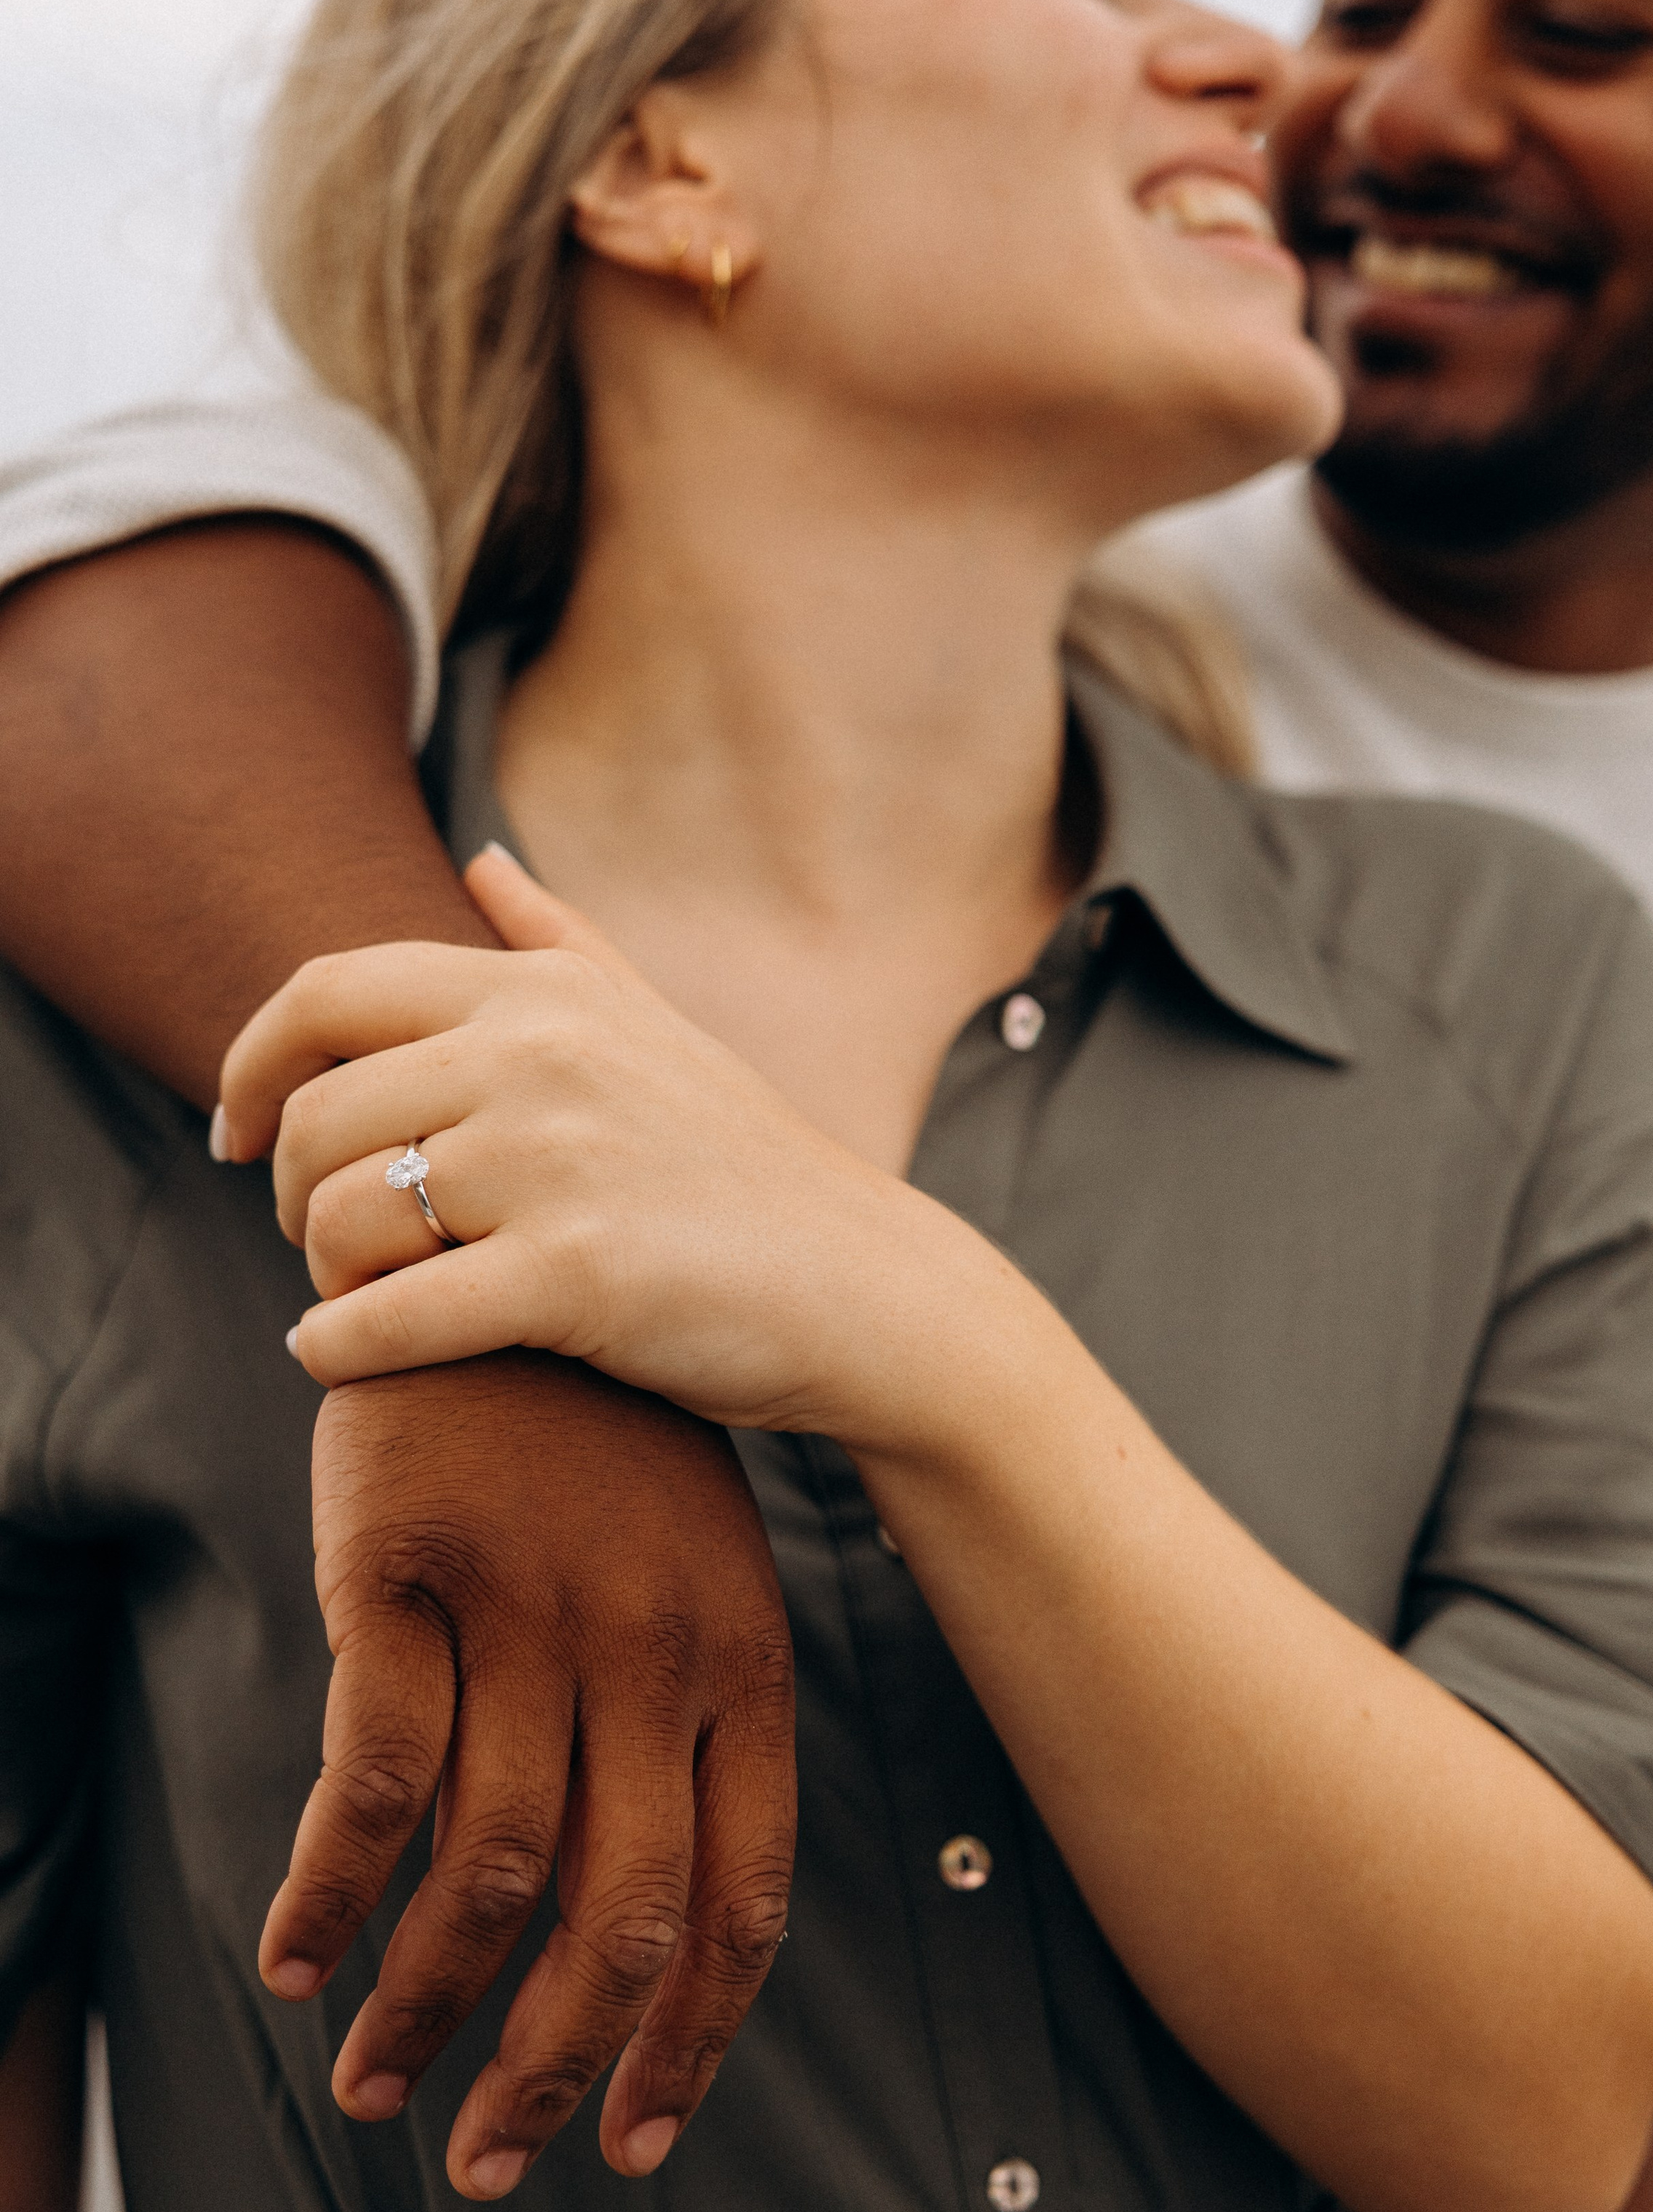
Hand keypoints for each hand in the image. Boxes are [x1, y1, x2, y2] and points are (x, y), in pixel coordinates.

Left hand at [218, 847, 980, 1446]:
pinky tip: (335, 1357)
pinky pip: (391, 1318)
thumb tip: (478, 854)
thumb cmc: (744, 1167)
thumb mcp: (651, 1022)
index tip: (230, 1131)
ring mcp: (556, 1163)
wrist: (863, 1286)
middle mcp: (541, 1058)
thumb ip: (557, 937)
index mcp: (543, 994)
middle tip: (322, 1243)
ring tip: (358, 1299)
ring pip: (339, 1219)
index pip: (327, 993)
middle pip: (315, 1119)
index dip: (248, 1063)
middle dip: (288, 1194)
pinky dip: (337, 1348)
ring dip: (321, 1278)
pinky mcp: (574, 1274)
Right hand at [261, 1350, 794, 2200]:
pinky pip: (371, 1775)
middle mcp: (653, 1651)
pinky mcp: (405, 1570)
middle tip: (486, 2163)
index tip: (634, 2142)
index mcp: (745, 1666)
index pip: (741, 1901)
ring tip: (371, 2083)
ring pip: (485, 1873)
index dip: (687, 2045)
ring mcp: (531, 1608)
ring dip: (420, 2007)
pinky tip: (296, 1953)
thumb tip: (634, 1948)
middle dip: (551, 2072)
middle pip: (618, 1918)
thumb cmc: (609, 1461)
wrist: (513, 1274)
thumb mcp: (693, 1586)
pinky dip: (329, 1891)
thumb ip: (675, 1748)